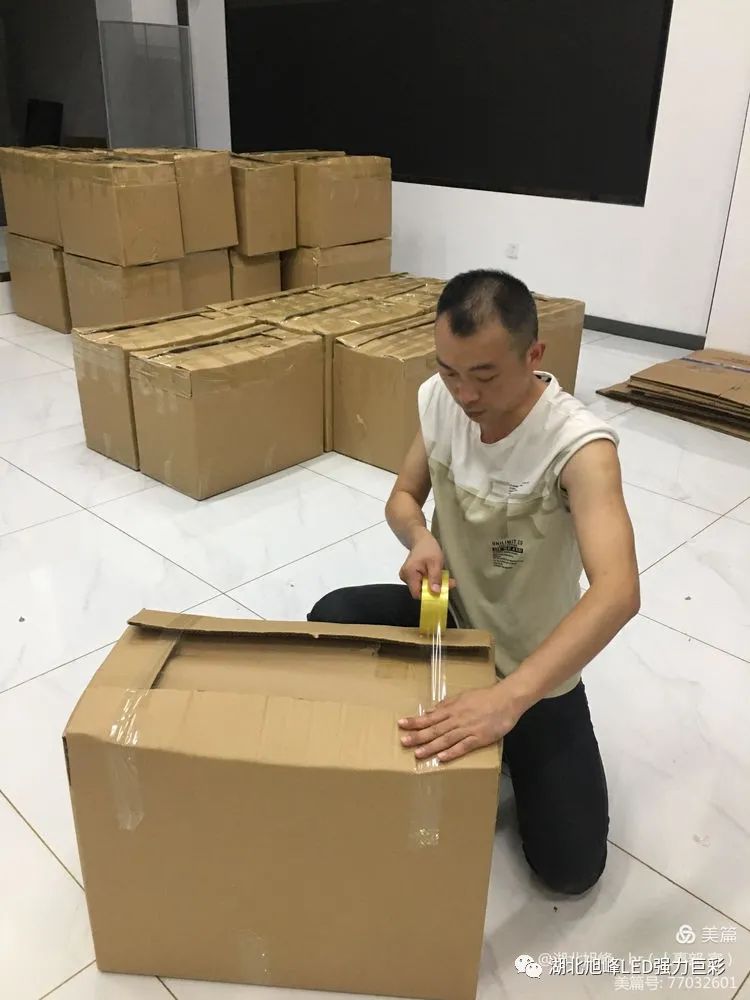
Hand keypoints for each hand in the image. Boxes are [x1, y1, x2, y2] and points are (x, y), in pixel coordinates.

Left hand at [398, 682, 524, 761]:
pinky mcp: (479, 738)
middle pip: (434, 729)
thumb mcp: (462, 696)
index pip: (429, 717)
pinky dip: (452, 752)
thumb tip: (430, 711)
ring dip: (431, 746)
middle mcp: (457, 719)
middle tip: (403, 742)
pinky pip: (463, 746)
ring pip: (446, 739)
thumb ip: (446, 705)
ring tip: (418, 754)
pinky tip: (442, 758)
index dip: (415, 721)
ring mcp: (468, 729)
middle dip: (418, 736)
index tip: (401, 724)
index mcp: (452, 709)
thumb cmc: (484, 697)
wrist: (506, 699)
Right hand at [399, 527, 453, 599]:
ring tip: (443, 577)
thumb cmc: (428, 548)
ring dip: (433, 584)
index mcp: (409, 573)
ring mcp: (406, 576)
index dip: (429, 595)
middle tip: (448, 582)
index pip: (417, 594)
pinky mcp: (410, 576)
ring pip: (421, 587)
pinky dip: (430, 581)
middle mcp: (405, 577)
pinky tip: (436, 575)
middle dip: (434, 588)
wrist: (421, 539)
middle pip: (420, 591)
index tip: (442, 591)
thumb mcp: (435, 562)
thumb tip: (436, 592)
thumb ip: (435, 578)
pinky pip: (421, 583)